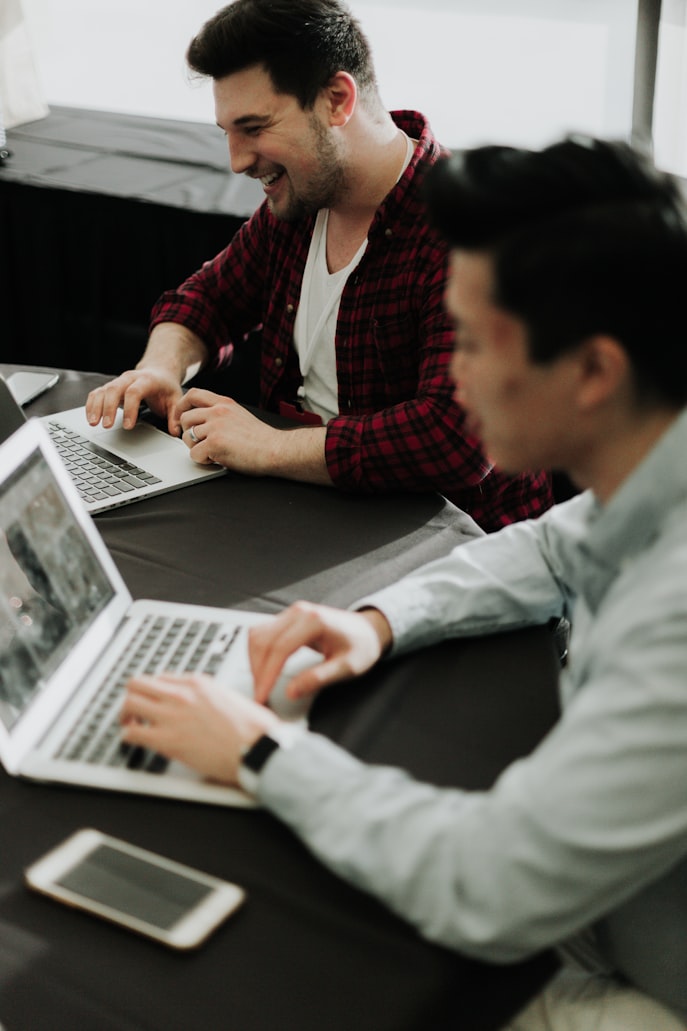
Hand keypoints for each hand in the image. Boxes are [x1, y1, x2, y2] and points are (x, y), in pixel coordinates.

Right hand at [86, 367, 183, 432]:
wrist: (158, 371)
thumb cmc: (165, 387)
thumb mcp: (176, 399)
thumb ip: (175, 415)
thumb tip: (176, 432)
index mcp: (147, 380)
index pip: (134, 392)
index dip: (130, 409)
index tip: (128, 426)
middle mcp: (130, 378)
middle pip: (114, 389)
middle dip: (108, 408)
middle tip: (107, 426)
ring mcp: (118, 381)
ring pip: (103, 390)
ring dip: (96, 407)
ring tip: (94, 423)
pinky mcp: (110, 386)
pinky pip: (97, 393)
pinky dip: (91, 404)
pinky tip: (90, 417)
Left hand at [120, 673, 280, 782]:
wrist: (257, 747)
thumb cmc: (253, 727)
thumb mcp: (231, 697)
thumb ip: (210, 696)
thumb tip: (202, 703)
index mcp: (198, 683)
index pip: (161, 678)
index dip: (154, 691)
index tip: (154, 701)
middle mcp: (181, 694)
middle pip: (137, 684)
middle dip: (132, 696)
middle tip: (134, 710)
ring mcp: (172, 715)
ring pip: (129, 703)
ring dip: (126, 714)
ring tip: (130, 724)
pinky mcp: (167, 740)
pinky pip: (132, 733)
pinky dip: (128, 736)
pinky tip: (133, 741)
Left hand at [175, 388, 284, 471]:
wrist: (276, 450)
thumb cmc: (262, 439)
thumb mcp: (240, 415)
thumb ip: (222, 414)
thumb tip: (204, 422)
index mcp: (225, 403)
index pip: (193, 394)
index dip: (182, 406)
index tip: (181, 418)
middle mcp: (218, 412)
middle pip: (186, 418)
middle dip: (188, 433)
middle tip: (199, 443)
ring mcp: (216, 427)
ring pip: (187, 437)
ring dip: (195, 448)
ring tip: (211, 453)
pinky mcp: (214, 444)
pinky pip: (194, 454)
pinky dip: (203, 460)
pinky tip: (216, 460)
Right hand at [249, 601, 391, 705]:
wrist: (369, 630)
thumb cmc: (361, 646)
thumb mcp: (346, 667)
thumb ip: (318, 679)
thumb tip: (291, 692)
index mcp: (314, 621)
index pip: (280, 648)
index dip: (267, 675)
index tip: (262, 695)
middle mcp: (299, 612)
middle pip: (263, 640)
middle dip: (258, 671)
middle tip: (259, 696)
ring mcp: (292, 613)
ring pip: (258, 635)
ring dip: (255, 661)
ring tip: (260, 685)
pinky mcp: (288, 619)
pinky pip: (264, 633)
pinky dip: (259, 653)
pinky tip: (263, 670)